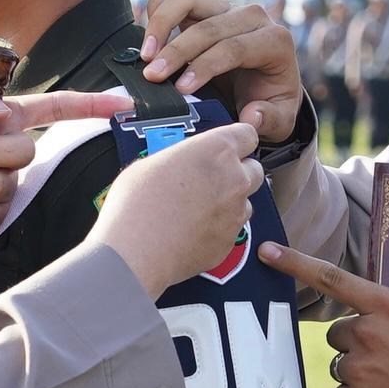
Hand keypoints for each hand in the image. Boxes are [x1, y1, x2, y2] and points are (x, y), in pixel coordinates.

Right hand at [84, 123, 263, 295]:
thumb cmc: (135, 205)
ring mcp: (236, 212)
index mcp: (217, 150)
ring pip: (244, 201)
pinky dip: (218, 228)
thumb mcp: (151, 162)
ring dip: (228, 202)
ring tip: (196, 209)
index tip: (226, 148)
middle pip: (253, 169)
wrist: (135, 252)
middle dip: (236, 172)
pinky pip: (232, 228)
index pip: (247, 135)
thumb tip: (183, 162)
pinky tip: (192, 230)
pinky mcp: (230, 241)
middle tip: (209, 180)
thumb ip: (181, 157)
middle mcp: (234, 179)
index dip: (236, 142)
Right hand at [137, 0, 306, 143]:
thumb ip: (270, 120)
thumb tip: (251, 117)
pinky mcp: (204, 4)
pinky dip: (156, 9)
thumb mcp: (280, 119)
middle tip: (152, 76)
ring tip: (146, 55)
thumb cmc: (269, 100)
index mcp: (275, 42)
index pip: (235, 48)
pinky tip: (149, 39)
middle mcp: (252, 17)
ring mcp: (225, 6)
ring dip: (160, 24)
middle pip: (208, 26)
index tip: (180, 88)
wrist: (265, 83)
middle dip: (176, 51)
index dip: (205, 66)